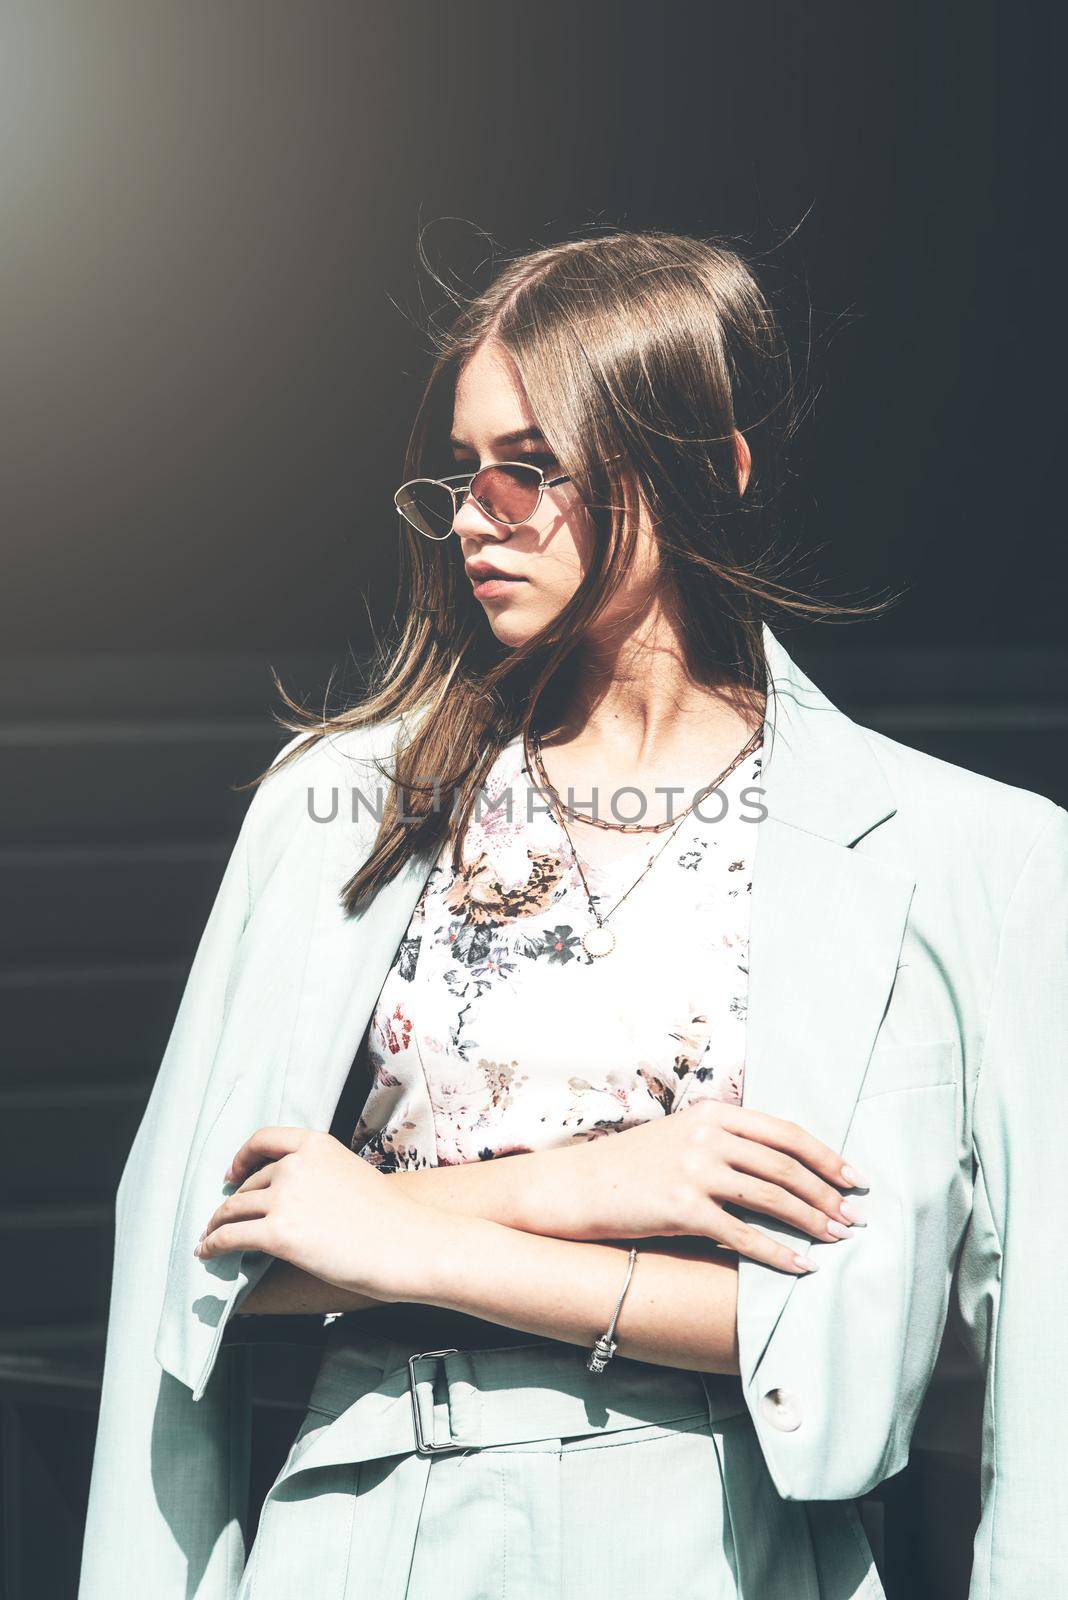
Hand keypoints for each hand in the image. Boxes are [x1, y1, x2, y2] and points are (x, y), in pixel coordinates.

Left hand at [195, 1127, 442, 1301]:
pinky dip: (213, 1245)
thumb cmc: (389, 1219)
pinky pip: (230, 1237)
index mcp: (316, 1144)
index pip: (264, 1139)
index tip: (232, 1173)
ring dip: (216, 1225)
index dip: (242, 1157)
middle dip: (232, 1203)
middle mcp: (295, 1165)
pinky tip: (206, 1253)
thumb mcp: (351, 1175)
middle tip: (221, 1220)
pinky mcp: (278, 1233)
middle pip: (249, 1184)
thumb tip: (288, 1198)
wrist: (407, 1245)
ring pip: (234, 1210)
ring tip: (208, 1239)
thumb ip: (319, 1176)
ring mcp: (285, 1198)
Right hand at [560, 1101, 867, 1273]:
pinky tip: (801, 1267)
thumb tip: (783, 1164)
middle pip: (785, 1166)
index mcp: (713, 1113)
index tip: (854, 1177)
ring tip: (838, 1240)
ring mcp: (694, 1171)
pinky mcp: (682, 1209)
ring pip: (772, 1197)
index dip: (825, 1156)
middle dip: (828, 1194)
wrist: (578, 1187)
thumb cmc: (634, 1166)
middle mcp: (707, 1137)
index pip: (784, 1132)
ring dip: (813, 1221)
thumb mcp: (682, 1135)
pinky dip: (778, 1253)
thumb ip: (726, 1139)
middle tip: (855, 1218)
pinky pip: (743, 1235)